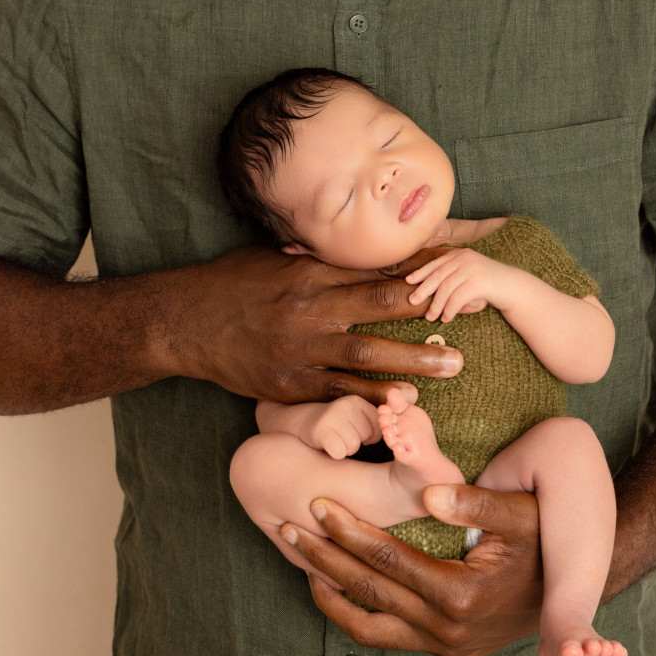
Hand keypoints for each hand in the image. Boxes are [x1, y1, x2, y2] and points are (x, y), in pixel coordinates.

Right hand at [181, 245, 465, 404]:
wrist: (184, 322)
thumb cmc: (233, 283)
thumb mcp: (278, 258)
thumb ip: (321, 258)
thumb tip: (365, 249)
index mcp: (311, 272)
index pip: (374, 267)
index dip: (418, 267)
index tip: (455, 265)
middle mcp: (310, 309)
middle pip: (379, 306)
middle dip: (427, 308)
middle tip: (471, 311)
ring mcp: (300, 349)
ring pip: (367, 356)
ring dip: (414, 362)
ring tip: (454, 365)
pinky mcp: (289, 385)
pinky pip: (339, 393)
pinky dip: (373, 400)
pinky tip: (405, 406)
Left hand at [281, 483, 541, 655]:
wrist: (576, 586)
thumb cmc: (546, 536)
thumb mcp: (521, 512)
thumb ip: (477, 502)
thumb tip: (427, 494)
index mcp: (463, 597)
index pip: (388, 561)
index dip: (348, 531)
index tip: (317, 504)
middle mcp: (450, 634)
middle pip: (369, 593)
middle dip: (324, 556)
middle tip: (288, 525)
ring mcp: (447, 651)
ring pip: (369, 629)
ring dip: (329, 592)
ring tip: (299, 559)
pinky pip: (389, 638)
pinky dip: (355, 614)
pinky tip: (333, 586)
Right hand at [303, 392, 398, 459]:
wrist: (299, 426)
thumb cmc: (336, 426)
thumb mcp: (357, 417)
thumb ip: (382, 414)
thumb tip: (414, 394)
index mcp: (358, 400)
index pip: (380, 427)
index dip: (369, 436)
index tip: (355, 431)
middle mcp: (346, 403)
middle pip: (369, 436)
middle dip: (358, 441)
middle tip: (343, 435)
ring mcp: (332, 415)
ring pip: (353, 445)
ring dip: (346, 448)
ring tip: (335, 438)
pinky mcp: (320, 430)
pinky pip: (338, 452)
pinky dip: (334, 453)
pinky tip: (326, 446)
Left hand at [405, 249, 503, 321]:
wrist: (515, 288)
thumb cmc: (490, 285)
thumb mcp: (470, 274)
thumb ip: (454, 275)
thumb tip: (430, 289)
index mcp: (461, 254)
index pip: (437, 263)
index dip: (421, 272)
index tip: (409, 281)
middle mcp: (465, 258)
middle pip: (438, 274)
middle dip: (424, 288)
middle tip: (412, 301)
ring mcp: (472, 269)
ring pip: (446, 288)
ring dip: (436, 305)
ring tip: (431, 317)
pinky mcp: (479, 283)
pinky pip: (457, 298)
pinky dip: (449, 310)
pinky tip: (446, 318)